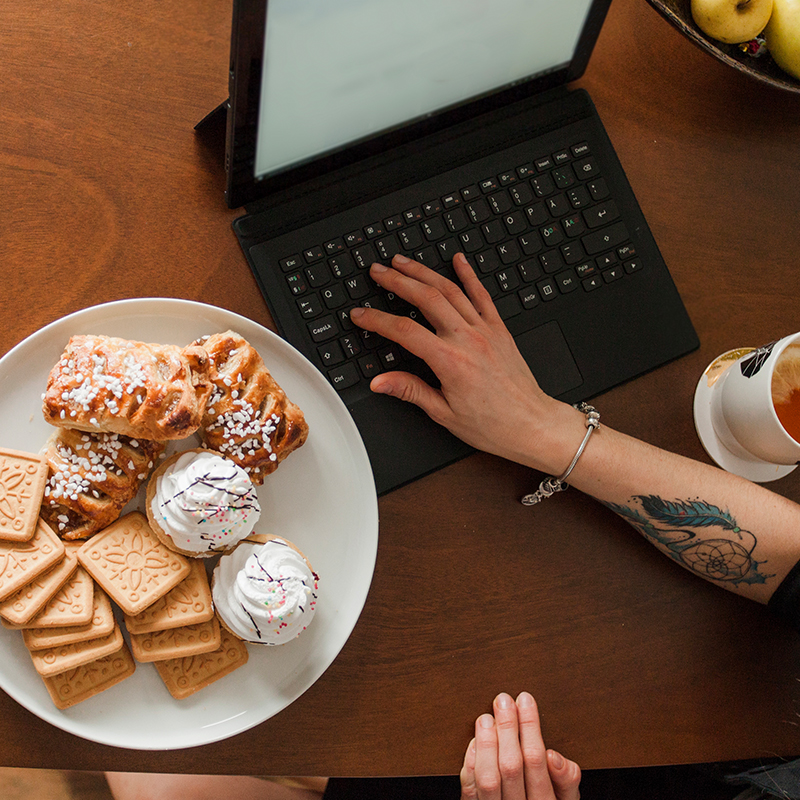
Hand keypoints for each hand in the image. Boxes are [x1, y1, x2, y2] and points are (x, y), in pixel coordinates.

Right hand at [349, 254, 580, 472]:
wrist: (532, 424)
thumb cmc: (493, 424)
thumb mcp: (444, 413)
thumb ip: (410, 391)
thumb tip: (380, 382)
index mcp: (450, 362)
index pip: (404, 331)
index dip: (377, 320)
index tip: (360, 315)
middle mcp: (468, 339)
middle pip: (426, 298)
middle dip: (397, 281)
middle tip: (377, 271)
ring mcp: (485, 331)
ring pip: (451, 290)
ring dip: (424, 272)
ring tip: (403, 261)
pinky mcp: (500, 330)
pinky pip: (482, 295)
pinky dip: (468, 275)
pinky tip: (458, 260)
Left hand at [459, 693, 580, 799]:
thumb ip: (566, 781)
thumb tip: (554, 756)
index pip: (537, 761)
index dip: (530, 727)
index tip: (525, 700)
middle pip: (512, 765)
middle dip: (507, 728)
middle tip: (503, 701)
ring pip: (489, 779)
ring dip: (486, 744)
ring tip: (486, 718)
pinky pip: (471, 793)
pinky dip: (470, 765)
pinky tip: (473, 744)